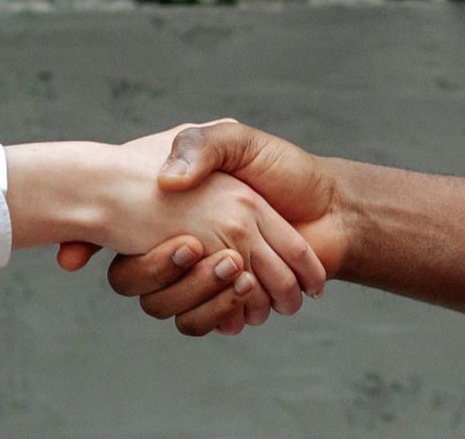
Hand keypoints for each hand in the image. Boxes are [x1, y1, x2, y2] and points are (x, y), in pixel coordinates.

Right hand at [7, 123, 325, 318]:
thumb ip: (199, 147)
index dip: (143, 251)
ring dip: (210, 299)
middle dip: (184, 279)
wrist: (333, 204)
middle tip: (219, 258)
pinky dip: (228, 317)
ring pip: (179, 309)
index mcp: (179, 215)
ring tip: (244, 278)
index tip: (178, 243)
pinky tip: (252, 303)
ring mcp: (209, 279)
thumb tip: (164, 185)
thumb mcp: (235, 139)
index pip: (131, 242)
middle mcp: (188, 249)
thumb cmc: (285, 168)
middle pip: (151, 285)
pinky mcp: (233, 302)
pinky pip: (209, 324)